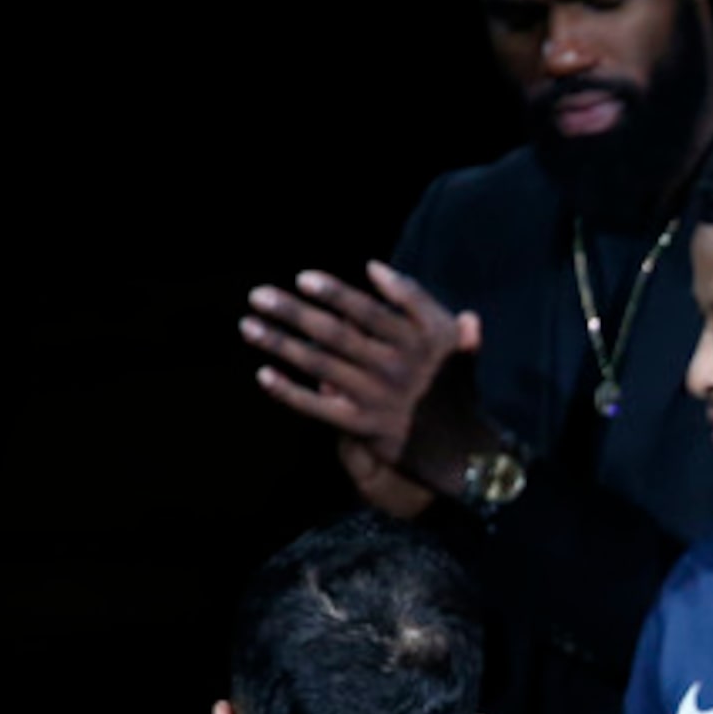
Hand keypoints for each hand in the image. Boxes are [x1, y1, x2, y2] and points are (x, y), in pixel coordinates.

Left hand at [244, 261, 483, 492]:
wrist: (464, 445)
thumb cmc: (451, 381)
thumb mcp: (451, 337)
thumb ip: (418, 301)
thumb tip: (375, 268)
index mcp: (417, 342)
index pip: (369, 311)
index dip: (335, 293)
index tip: (303, 277)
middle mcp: (396, 367)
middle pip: (336, 334)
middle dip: (294, 312)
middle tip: (258, 295)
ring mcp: (377, 396)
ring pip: (320, 366)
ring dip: (280, 344)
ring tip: (248, 325)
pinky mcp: (363, 425)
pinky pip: (319, 408)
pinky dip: (289, 393)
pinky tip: (263, 375)